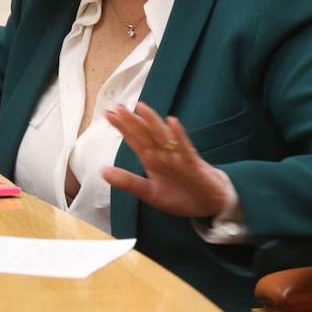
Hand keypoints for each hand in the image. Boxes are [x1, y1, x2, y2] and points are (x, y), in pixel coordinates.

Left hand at [101, 102, 231, 217]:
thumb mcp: (149, 193)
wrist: (209, 204)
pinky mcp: (193, 163)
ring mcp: (178, 156)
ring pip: (163, 136)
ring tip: (141, 108)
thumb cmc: (180, 195)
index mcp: (152, 160)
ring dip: (152, 122)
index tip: (109, 114)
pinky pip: (185, 147)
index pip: (135, 140)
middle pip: (145, 134)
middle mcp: (163, 154)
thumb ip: (128, 182)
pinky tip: (172, 123)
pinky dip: (179, 135)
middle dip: (132, 121)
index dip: (122, 127)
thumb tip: (102, 171)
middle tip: (118, 107)